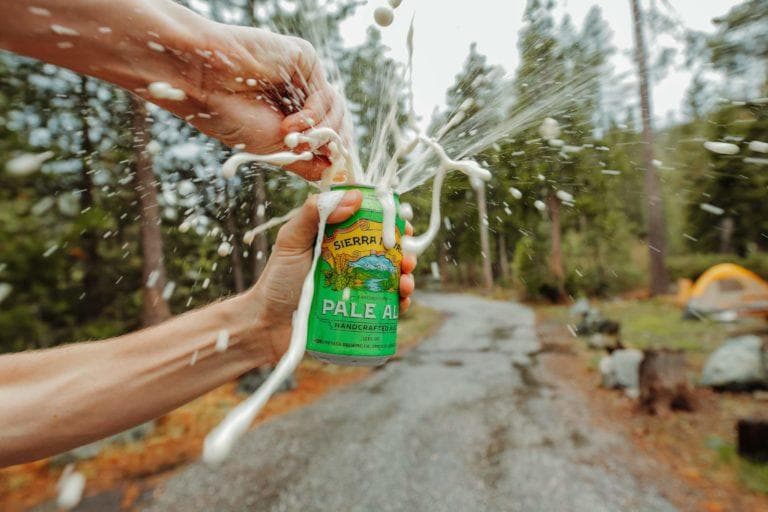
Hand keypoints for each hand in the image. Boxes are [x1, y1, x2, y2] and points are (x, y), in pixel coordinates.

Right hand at [166, 23, 345, 180]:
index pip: (331, 133)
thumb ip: (308, 162)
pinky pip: (326, 93)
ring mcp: (304, 76)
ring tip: (293, 138)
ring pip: (337, 108)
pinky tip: (290, 123)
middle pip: (339, 120)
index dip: (338, 152)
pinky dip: (314, 115)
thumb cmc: (231, 117)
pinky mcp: (305, 59)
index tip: (339, 172)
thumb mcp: (276, 152)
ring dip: (320, 131)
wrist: (205, 84)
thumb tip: (336, 175)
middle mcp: (301, 94)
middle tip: (319, 155)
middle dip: (332, 143)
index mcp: (293, 114)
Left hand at [246, 190, 416, 359]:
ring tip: (405, 280)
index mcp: (337, 239)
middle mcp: (351, 261)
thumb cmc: (277, 280)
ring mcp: (357, 287)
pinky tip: (402, 301)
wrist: (267, 324)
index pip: (370, 223)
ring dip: (407, 276)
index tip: (401, 222)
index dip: (390, 221)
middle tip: (406, 256)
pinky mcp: (360, 312)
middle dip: (404, 250)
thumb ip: (315, 212)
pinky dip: (401, 303)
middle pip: (387, 251)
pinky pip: (387, 306)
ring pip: (392, 277)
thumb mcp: (292, 239)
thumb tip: (355, 197)